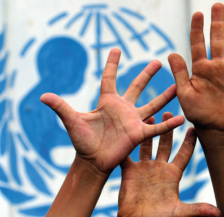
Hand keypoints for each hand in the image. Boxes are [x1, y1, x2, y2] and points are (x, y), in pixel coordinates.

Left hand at [40, 48, 184, 174]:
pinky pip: (156, 128)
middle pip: (137, 86)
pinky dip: (168, 124)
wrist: (92, 161)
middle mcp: (123, 108)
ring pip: (153, 104)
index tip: (116, 49)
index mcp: (107, 102)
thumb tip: (42, 95)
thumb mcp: (71, 121)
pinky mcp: (139, 134)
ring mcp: (133, 120)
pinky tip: (181, 118)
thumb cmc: (82, 141)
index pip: (110, 78)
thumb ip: (61, 107)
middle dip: (147, 74)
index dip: (112, 63)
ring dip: (165, 96)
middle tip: (158, 61)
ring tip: (177, 85)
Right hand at [109, 113, 219, 216]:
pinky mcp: (129, 171)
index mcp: (173, 175)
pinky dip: (127, 143)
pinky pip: (128, 154)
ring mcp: (144, 168)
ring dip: (149, 131)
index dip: (190, 141)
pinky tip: (127, 129)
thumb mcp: (178, 214)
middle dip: (169, 128)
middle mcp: (159, 168)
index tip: (195, 127)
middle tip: (170, 111)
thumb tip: (219, 213)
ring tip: (150, 115)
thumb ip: (197, 210)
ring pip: (148, 144)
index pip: (184, 154)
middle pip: (166, 144)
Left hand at [168, 3, 223, 131]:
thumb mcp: (184, 93)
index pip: (198, 44)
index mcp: (201, 69)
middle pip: (218, 40)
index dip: (197, 29)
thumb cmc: (197, 112)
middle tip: (218, 5)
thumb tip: (171, 53)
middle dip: (218, 23)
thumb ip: (180, 74)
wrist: (214, 128)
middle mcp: (217, 67)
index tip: (198, 13)